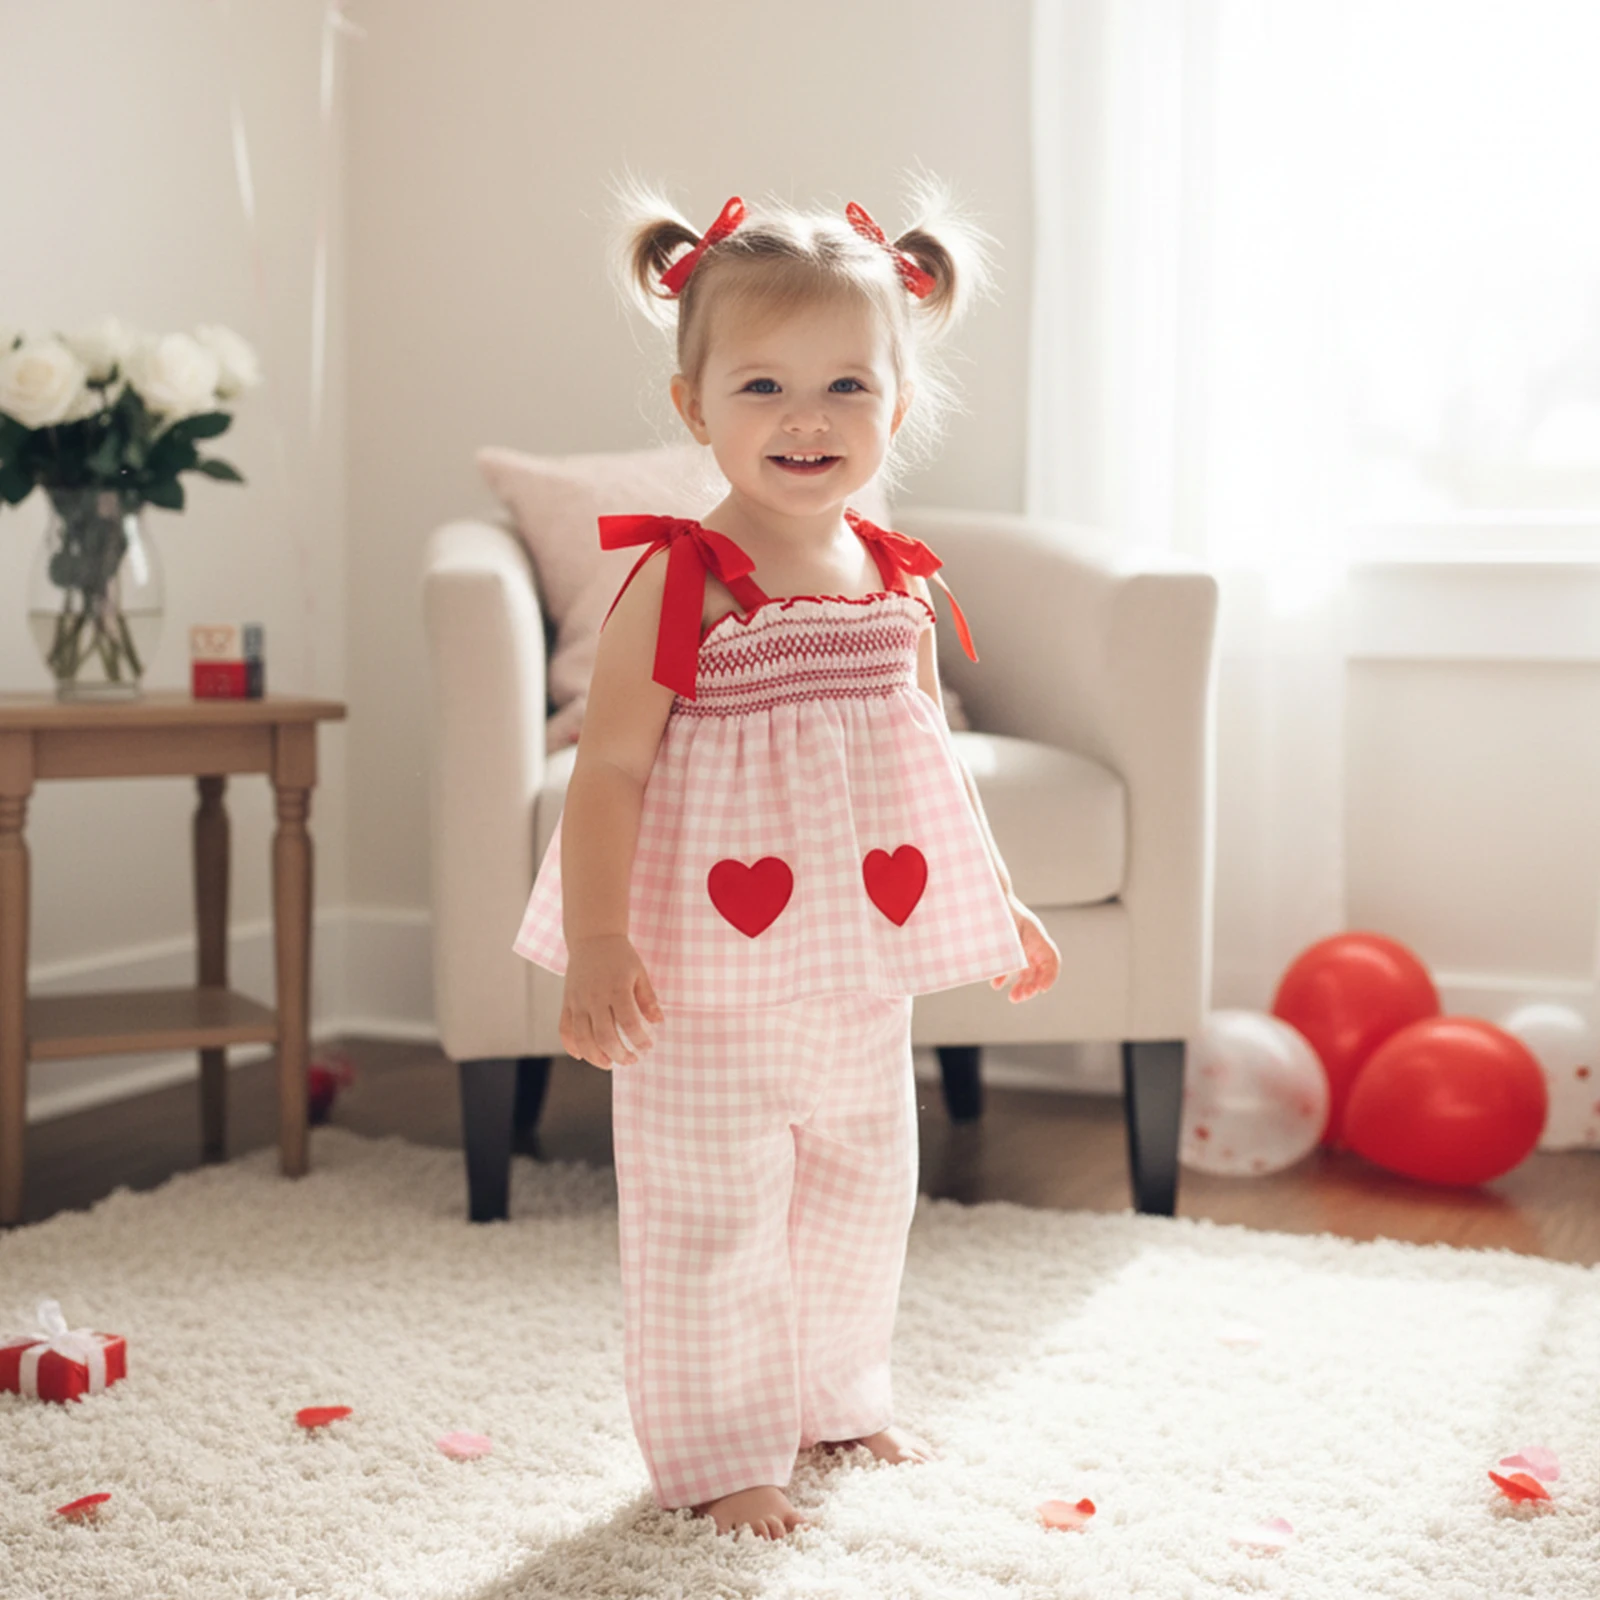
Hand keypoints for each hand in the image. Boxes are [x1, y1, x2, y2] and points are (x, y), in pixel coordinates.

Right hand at [560, 934, 663, 1068]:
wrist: (592, 938)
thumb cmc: (620, 956)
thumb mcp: (640, 973)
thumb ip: (648, 999)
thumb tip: (658, 1022)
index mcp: (616, 989)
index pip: (628, 1023)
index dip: (639, 1039)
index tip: (647, 1047)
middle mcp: (594, 997)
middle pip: (604, 1036)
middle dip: (619, 1054)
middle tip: (631, 1060)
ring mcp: (578, 1001)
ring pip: (582, 1038)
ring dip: (596, 1057)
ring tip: (609, 1063)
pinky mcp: (567, 1002)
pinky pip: (565, 1029)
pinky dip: (571, 1046)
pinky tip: (582, 1056)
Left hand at [991, 897, 1059, 1001]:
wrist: (985, 893)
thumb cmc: (996, 907)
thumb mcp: (1006, 926)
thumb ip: (1010, 946)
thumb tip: (1013, 966)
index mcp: (1035, 936)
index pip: (1051, 960)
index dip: (1049, 976)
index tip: (1041, 989)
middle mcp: (1031, 942)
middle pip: (1039, 970)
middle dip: (1032, 986)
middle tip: (1018, 997)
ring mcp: (1020, 946)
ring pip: (1027, 971)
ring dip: (1023, 986)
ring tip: (1013, 997)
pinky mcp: (1007, 947)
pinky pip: (1012, 966)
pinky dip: (1006, 977)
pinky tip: (997, 984)